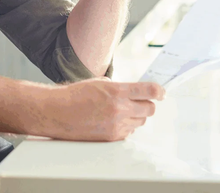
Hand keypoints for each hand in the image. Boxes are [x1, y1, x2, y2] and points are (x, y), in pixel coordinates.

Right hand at [42, 78, 163, 141]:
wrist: (58, 112)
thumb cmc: (74, 95)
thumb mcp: (99, 82)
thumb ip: (119, 87)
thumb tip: (134, 91)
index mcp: (116, 91)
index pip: (149, 90)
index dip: (159, 91)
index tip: (161, 92)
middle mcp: (119, 109)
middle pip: (150, 108)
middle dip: (147, 104)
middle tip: (140, 101)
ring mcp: (117, 125)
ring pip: (140, 121)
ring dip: (136, 115)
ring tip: (121, 111)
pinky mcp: (112, 137)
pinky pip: (129, 132)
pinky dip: (126, 126)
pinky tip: (113, 120)